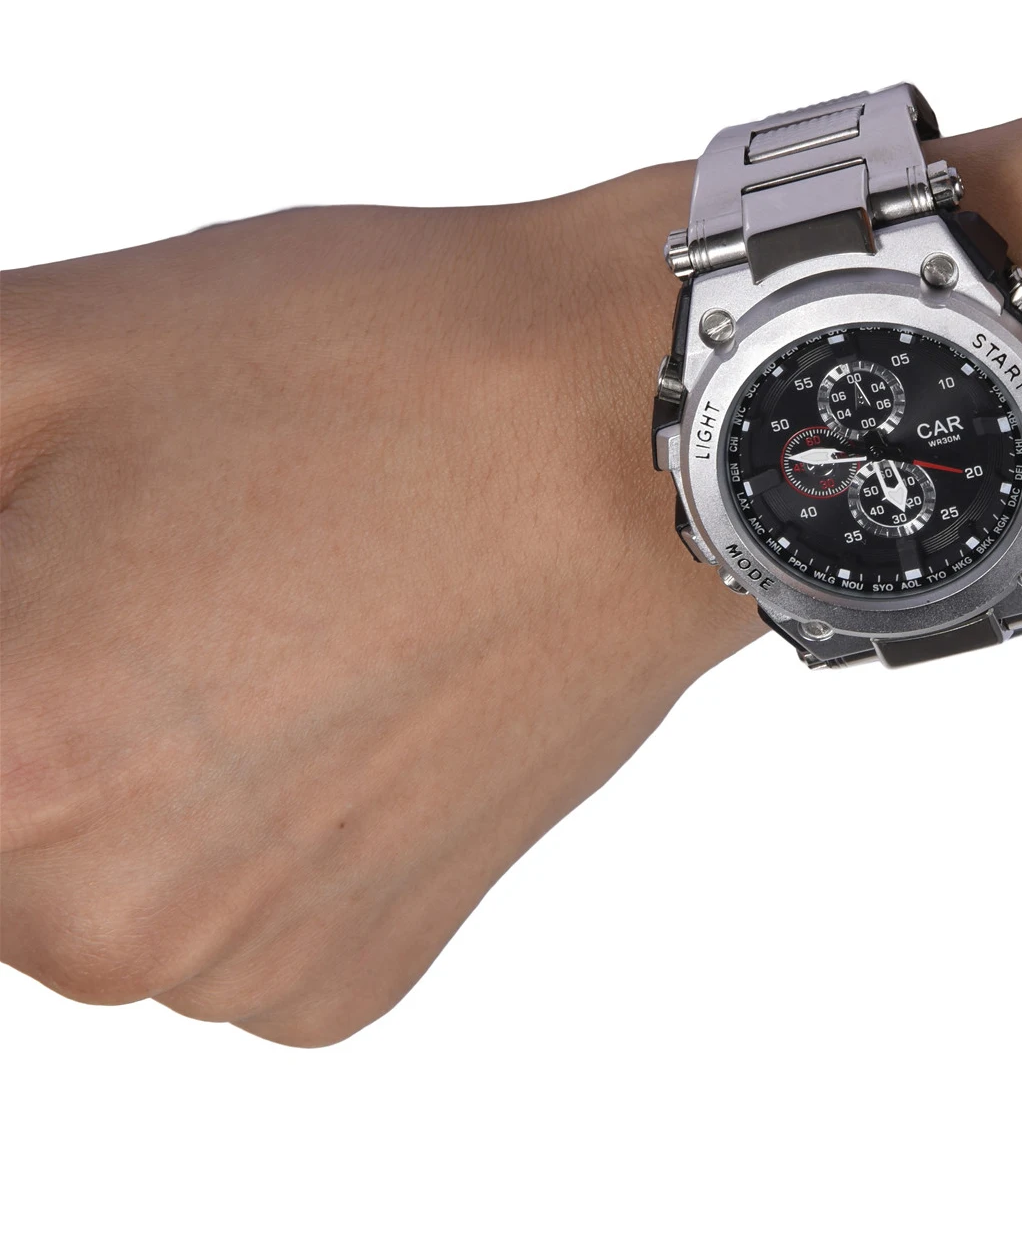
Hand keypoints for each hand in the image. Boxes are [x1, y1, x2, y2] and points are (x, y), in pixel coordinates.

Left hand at [1, 170, 754, 1045]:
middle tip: (133, 543)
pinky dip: (221, 820)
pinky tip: (321, 684)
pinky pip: (204, 920)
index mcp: (9, 761)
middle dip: (16, 680)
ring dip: (103, 753)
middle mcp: (109, 920)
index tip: (55, 562)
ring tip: (242, 597)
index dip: (0, 602)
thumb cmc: (393, 370)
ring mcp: (244, 969)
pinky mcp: (352, 979)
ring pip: (70, 876)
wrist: (651, 439)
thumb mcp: (47, 348)